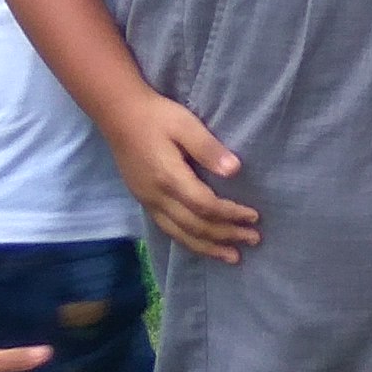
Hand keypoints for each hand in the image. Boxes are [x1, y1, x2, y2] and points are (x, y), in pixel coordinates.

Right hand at [102, 91, 259, 262]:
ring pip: (180, 234)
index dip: (231, 214)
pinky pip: (169, 230)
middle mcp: (157, 197)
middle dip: (226, 235)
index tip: (254, 216)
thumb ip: (208, 149)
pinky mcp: (144, 201)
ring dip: (208, 247)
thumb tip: (235, 170)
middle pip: (195, 226)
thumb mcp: (185, 124)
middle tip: (253, 239)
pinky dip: (189, 241)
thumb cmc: (156, 116)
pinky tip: (202, 246)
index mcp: (169, 178)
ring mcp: (148, 202)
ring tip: (232, 257)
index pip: (205, 206)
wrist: (117, 114)